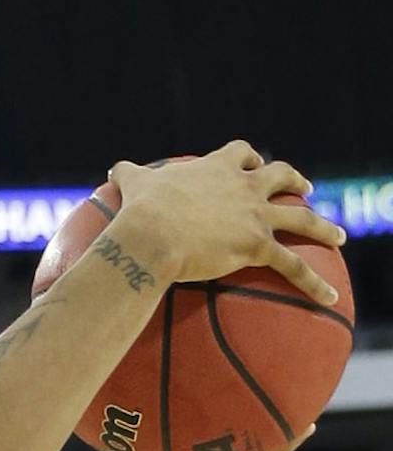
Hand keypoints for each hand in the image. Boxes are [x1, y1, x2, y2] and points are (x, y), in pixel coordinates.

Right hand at [111, 141, 344, 303]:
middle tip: (304, 187)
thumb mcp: (134, 184)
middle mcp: (244, 187)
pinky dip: (314, 283)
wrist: (150, 234)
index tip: (252, 161)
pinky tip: (331, 296)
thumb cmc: (140, 210)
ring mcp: (254, 216)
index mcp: (217, 169)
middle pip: (280, 176)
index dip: (247, 157)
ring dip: (322, 227)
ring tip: (337, 236)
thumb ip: (128, 175)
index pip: (240, 154)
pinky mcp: (257, 246)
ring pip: (301, 218)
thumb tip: (113, 171)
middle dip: (294, 181)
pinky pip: (294, 266)